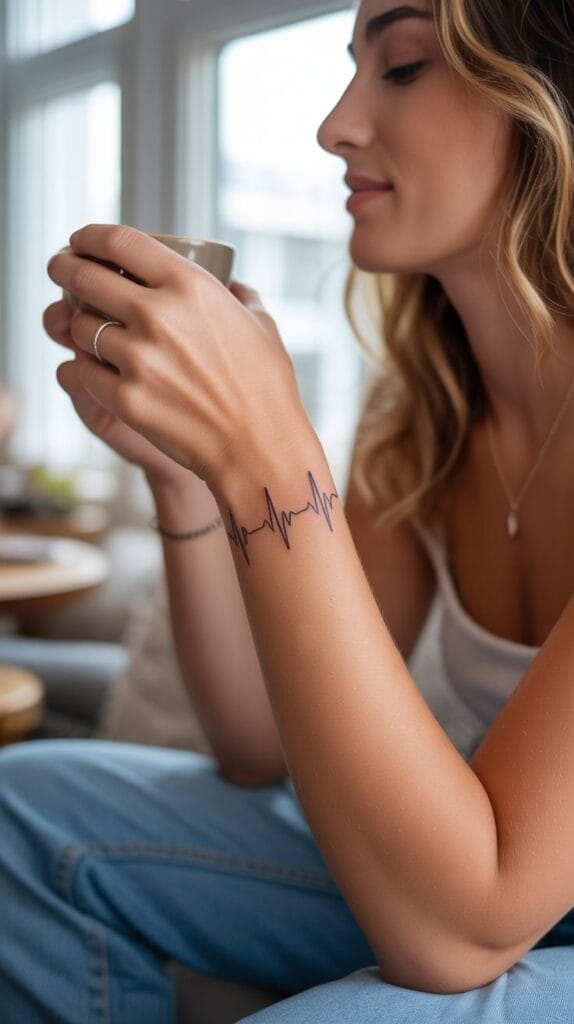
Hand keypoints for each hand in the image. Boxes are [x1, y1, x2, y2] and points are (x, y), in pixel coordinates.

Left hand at [47, 224, 312, 492]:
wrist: (259, 448)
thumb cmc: (266, 387)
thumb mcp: (262, 326)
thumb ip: (240, 297)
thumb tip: (233, 286)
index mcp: (189, 286)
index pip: (118, 241)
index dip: (89, 236)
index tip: (81, 242)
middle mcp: (158, 315)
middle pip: (83, 276)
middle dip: (64, 269)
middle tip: (62, 272)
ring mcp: (138, 358)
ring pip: (79, 328)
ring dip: (79, 328)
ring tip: (88, 332)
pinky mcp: (125, 398)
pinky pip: (81, 372)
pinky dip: (81, 369)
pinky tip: (89, 370)